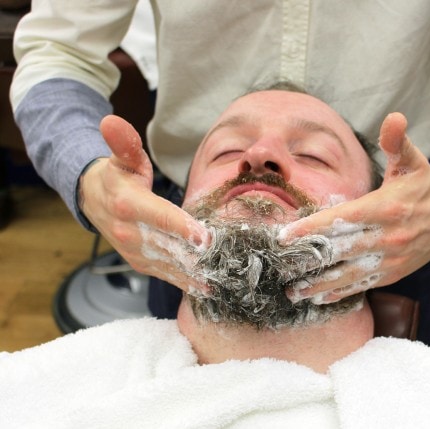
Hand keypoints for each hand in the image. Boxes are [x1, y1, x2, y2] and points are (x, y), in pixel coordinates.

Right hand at [80, 115, 211, 292]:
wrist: (93, 201)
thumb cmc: (117, 176)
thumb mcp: (122, 157)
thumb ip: (124, 143)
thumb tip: (111, 120)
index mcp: (129, 205)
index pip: (160, 217)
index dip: (183, 228)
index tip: (206, 238)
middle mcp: (131, 233)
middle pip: (170, 246)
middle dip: (199, 255)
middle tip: (229, 261)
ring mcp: (135, 252)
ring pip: (170, 265)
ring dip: (197, 273)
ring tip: (226, 278)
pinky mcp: (141, 264)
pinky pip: (166, 275)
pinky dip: (187, 282)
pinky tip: (209, 287)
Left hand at [280, 112, 429, 303]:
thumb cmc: (426, 183)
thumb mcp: (413, 160)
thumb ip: (397, 141)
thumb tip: (394, 117)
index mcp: (386, 208)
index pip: (342, 220)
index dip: (312, 229)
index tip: (285, 237)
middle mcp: (388, 236)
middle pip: (340, 251)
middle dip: (308, 260)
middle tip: (278, 267)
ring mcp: (392, 258)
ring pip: (350, 274)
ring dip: (319, 284)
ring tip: (292, 292)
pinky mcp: (395, 272)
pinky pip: (365, 284)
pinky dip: (342, 292)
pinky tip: (320, 297)